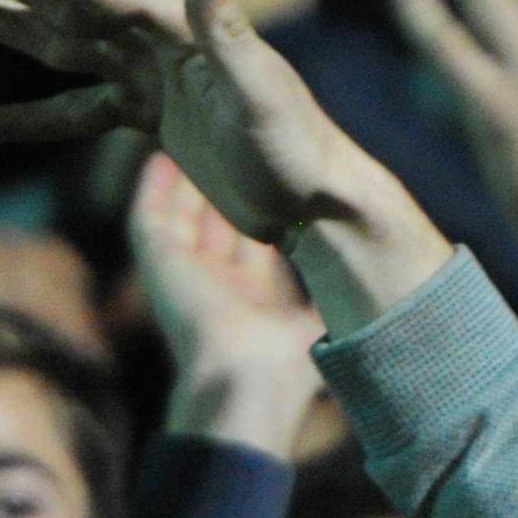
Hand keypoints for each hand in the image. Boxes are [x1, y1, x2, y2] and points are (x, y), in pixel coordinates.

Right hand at [0, 0, 450, 332]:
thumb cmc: (297, 145)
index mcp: (179, 25)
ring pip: (54, 45)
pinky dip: (26, 117)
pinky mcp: (147, 119)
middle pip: (61, 1)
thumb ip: (227, 26)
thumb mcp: (260, 87)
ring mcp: (148, 79)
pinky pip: (73, 113)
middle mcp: (157, 40)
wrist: (316, 202)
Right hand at [129, 152, 323, 450]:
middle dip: (223, 187)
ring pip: (179, 218)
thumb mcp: (318, 319)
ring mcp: (184, 276)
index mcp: (254, 299)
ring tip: (193, 136)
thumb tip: (368, 273)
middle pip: (215, 225)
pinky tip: (162, 157)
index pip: (255, 243)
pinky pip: (148, 218)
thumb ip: (332, 293)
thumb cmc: (286, 363)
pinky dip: (153, 189)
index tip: (274, 174)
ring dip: (186, 182)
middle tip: (233, 141)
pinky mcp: (159, 265)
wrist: (244, 381)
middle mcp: (217, 286)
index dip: (262, 209)